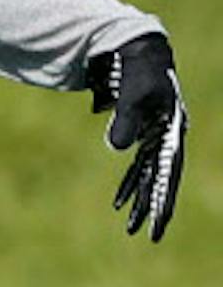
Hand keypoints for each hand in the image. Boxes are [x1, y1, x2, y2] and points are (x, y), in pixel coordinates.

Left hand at [87, 33, 187, 240]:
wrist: (140, 51)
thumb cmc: (140, 70)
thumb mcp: (133, 92)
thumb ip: (126, 119)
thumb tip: (116, 150)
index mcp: (171, 134)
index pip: (168, 175)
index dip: (163, 199)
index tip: (158, 222)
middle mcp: (167, 142)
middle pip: (160, 182)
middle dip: (152, 209)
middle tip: (143, 235)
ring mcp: (156, 140)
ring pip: (148, 178)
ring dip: (139, 200)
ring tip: (128, 225)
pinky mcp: (144, 135)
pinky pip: (138, 166)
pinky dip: (129, 183)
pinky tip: (118, 200)